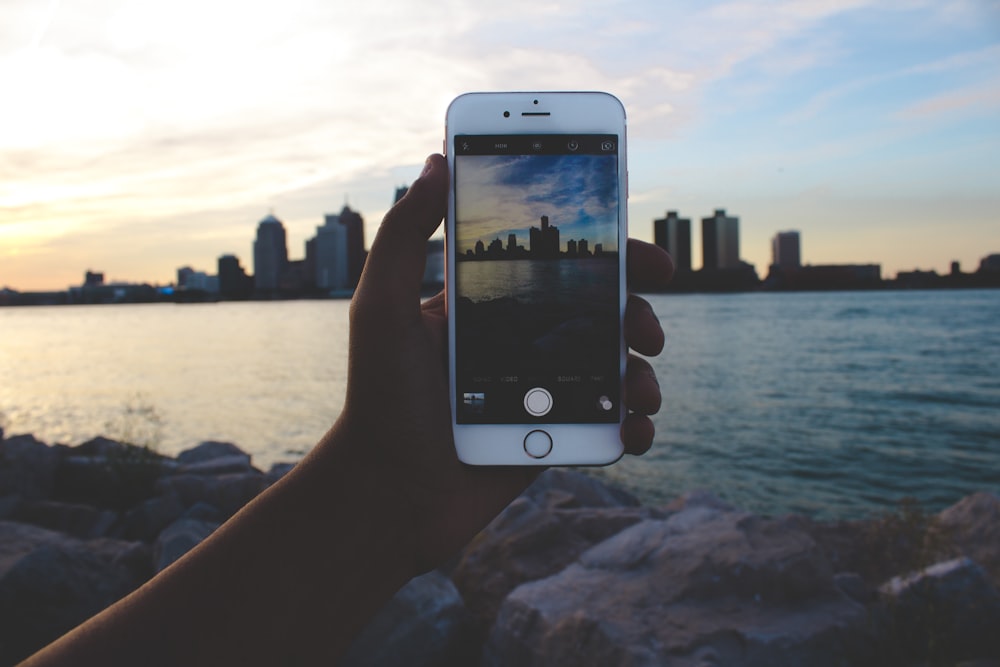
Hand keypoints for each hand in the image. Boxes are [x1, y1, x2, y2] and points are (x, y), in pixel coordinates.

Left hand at [335, 153, 673, 574]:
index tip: (648, 258)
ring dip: (644, 375)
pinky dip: (633, 426)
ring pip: (614, 371)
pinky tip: (633, 430)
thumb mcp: (380, 306)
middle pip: (602, 317)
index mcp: (490, 307)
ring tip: (640, 390)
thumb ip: (406, 233)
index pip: (560, 267)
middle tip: (648, 329)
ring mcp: (540, 393)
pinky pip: (607, 425)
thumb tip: (437, 160)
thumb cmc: (378, 396)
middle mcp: (521, 345)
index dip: (611, 256)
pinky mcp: (550, 438)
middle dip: (640, 316)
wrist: (388, 492)